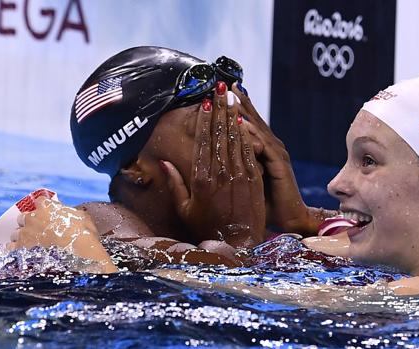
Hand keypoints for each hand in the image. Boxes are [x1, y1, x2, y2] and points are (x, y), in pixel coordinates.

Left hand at [9, 197, 116, 272]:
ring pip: (16, 232)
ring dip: (22, 236)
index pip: (39, 201)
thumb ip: (70, 212)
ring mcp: (25, 232)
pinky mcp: (20, 247)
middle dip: (29, 222)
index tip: (48, 212)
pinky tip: (21, 252)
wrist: (79, 250)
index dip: (43, 207)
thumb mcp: (81, 216)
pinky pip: (11, 247)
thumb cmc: (84, 232)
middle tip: (38, 229)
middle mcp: (32, 217)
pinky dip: (15, 249)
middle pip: (23, 216)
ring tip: (31, 243)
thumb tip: (71, 213)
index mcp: (46, 206)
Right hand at [163, 83, 265, 247]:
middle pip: (219, 134)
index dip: (203, 120)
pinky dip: (247, 135)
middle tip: (219, 89)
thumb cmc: (207, 227)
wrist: (238, 243)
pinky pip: (249, 152)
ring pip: (235, 139)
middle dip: (219, 109)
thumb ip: (174, 184)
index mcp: (200, 179)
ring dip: (233, 115)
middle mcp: (219, 174)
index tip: (204, 102)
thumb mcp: (184, 209)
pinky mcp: (254, 180)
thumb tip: (164, 162)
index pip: (202, 142)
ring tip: (232, 97)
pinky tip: (245, 121)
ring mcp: (238, 176)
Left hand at [231, 83, 333, 233]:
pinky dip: (251, 133)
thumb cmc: (266, 203)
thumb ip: (234, 166)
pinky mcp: (279, 163)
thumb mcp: (246, 180)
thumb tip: (214, 156)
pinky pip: (263, 144)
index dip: (232, 107)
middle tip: (223, 84)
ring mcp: (276, 153)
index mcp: (261, 149)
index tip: (217, 92)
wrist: (289, 218)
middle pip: (251, 118)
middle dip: (237, 101)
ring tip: (230, 95)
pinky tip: (239, 122)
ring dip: (243, 110)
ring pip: (256, 127)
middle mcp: (270, 146)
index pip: (245, 123)